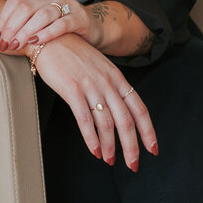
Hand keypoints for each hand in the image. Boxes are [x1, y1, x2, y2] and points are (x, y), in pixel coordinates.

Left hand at [0, 0, 97, 52]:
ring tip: (16, 45)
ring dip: (25, 32)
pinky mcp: (79, 17)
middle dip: (12, 27)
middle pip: (26, 7)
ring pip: (41, 15)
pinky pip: (60, 24)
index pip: (16, 0)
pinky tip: (35, 42)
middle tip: (5, 44)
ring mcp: (68, 3)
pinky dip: (46, 33)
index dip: (3, 18)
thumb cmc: (60, 19)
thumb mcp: (40, 8)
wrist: (90, 27)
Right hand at [33, 34, 157, 170]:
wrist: (50, 37)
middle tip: (132, 165)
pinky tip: (94, 150)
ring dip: (110, 147)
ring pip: (107, 124)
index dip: (148, 131)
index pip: (139, 109)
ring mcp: (90, 86)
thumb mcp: (99, 66)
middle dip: (132, 147)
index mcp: (117, 78)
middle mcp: (107, 83)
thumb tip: (118, 110)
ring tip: (109, 160)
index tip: (152, 149)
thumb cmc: (72, 53)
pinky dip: (91, 139)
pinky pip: (85, 120)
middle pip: (126, 121)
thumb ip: (110, 85)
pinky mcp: (72, 89)